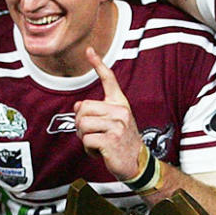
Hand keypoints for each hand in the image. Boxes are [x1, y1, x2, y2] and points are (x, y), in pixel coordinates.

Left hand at [75, 47, 142, 180]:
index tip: (89, 50)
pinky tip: (100, 152)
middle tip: (93, 135)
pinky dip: (88, 150)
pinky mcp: (111, 140)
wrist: (137, 164)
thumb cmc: (122, 143)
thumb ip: (96, 112)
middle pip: (83, 108)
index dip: (98, 64)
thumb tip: (78, 105)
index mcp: (120, 104)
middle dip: (81, 124)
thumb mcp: (112, 124)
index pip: (109, 80)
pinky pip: (86, 140)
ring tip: (97, 143)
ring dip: (84, 138)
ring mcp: (117, 125)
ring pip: (82, 124)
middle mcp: (120, 111)